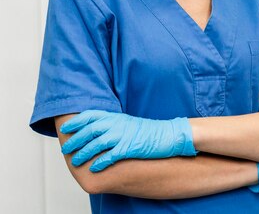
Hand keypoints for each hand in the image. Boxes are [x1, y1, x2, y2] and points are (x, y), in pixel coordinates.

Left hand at [60, 110, 196, 171]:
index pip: (91, 115)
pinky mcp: (130, 147)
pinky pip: (110, 155)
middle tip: (66, 149)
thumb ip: (112, 123)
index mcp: (116, 116)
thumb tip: (95, 130)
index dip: (76, 122)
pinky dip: (100, 162)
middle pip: (90, 130)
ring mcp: (123, 135)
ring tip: (76, 161)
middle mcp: (117, 124)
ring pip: (97, 143)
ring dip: (84, 153)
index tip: (65, 129)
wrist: (167, 135)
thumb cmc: (147, 131)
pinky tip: (94, 168)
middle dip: (75, 140)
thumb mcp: (127, 122)